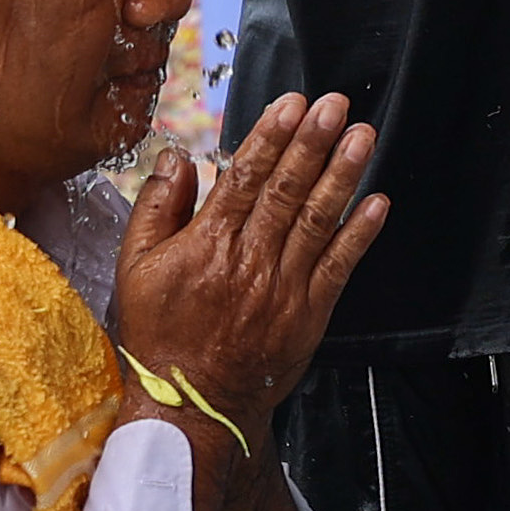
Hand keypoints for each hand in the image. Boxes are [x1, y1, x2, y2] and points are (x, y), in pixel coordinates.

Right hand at [106, 91, 383, 435]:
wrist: (191, 405)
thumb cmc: (161, 337)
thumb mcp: (134, 268)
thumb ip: (155, 208)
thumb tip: (176, 159)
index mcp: (207, 243)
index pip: (245, 177)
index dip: (271, 137)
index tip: (293, 105)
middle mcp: (249, 260)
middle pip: (286, 190)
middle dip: (313, 142)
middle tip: (335, 106)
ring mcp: (283, 288)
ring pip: (316, 221)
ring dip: (342, 175)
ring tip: (361, 138)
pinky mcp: (308, 314)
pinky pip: (338, 267)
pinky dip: (359, 234)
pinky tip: (376, 204)